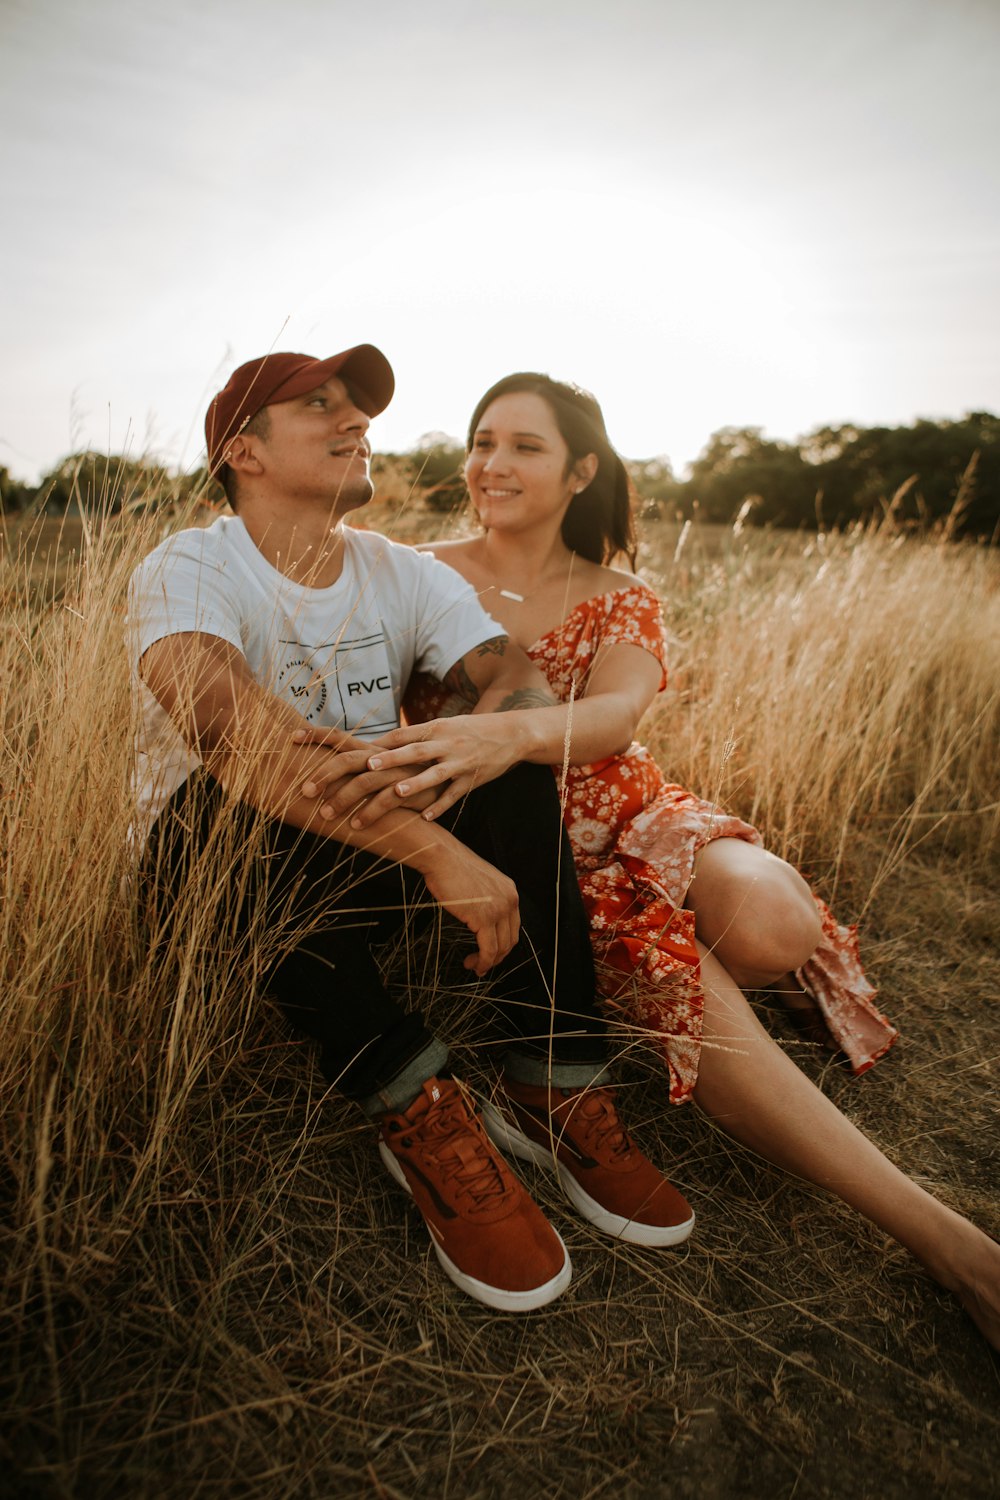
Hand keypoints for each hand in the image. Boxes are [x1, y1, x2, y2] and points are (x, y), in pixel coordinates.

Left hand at [292, 725, 405, 816]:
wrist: (458, 765)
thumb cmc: (409, 772)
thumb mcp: (382, 765)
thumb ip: (357, 765)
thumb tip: (324, 768)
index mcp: (372, 750)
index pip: (339, 737)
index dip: (316, 735)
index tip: (292, 737)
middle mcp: (384, 758)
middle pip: (349, 761)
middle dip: (324, 775)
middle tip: (304, 791)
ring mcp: (400, 773)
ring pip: (368, 783)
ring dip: (346, 799)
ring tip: (329, 817)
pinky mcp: (416, 789)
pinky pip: (394, 801)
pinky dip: (376, 813)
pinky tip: (360, 827)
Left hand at [339, 716, 523, 825]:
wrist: (513, 733)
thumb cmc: (472, 730)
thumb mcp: (446, 726)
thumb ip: (418, 736)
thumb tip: (383, 744)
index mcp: (436, 728)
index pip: (403, 734)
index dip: (382, 743)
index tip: (359, 751)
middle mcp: (447, 743)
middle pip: (414, 752)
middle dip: (391, 759)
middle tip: (368, 767)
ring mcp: (461, 762)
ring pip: (435, 774)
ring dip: (416, 783)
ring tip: (397, 793)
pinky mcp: (473, 779)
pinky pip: (454, 795)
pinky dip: (440, 806)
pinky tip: (424, 817)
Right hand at [418, 842, 519, 975]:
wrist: (442, 858)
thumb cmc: (452, 867)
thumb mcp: (478, 882)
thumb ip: (485, 898)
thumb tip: (479, 916)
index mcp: (509, 891)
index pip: (513, 925)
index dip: (503, 942)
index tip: (491, 951)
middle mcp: (509, 900)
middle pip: (511, 938)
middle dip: (498, 955)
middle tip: (483, 962)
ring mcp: (498, 910)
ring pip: (501, 948)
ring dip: (488, 962)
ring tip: (474, 965)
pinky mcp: (484, 919)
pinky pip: (489, 950)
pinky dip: (482, 962)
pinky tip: (474, 964)